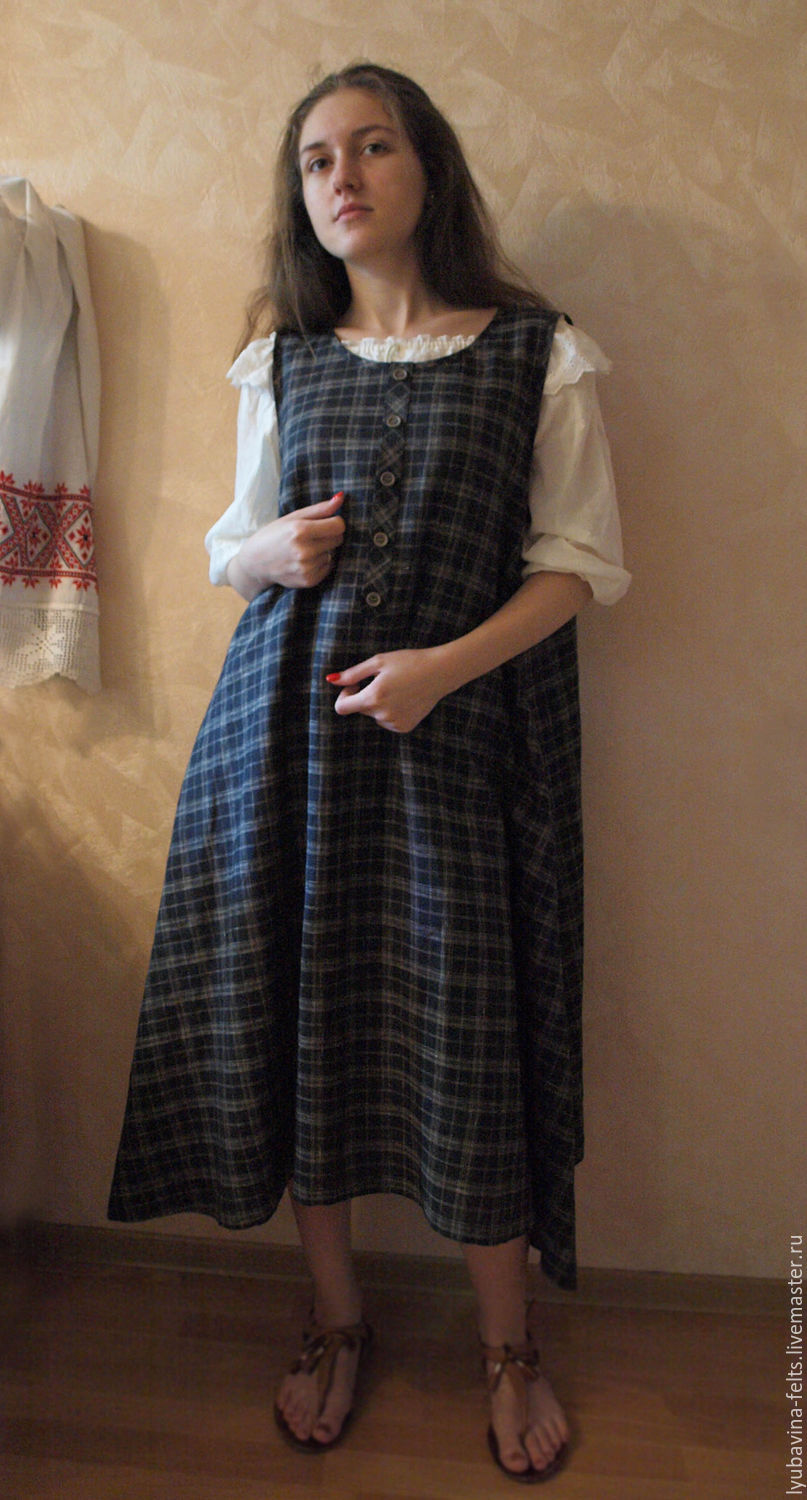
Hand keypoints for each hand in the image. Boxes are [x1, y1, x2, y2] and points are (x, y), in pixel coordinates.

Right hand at [233, 492, 344, 595]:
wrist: (255, 563)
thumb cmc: (274, 535)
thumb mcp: (293, 518)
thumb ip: (319, 509)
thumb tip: (341, 497)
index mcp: (300, 530)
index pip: (338, 526)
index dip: (334, 522)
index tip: (326, 522)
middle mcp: (304, 550)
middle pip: (338, 539)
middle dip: (329, 536)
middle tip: (312, 537)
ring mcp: (306, 567)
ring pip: (332, 554)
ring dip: (323, 551)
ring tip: (304, 550)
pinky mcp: (308, 580)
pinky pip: (327, 567)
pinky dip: (320, 564)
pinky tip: (304, 561)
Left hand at [326, 648, 449, 733]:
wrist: (440, 672)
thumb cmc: (409, 662)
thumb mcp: (379, 661)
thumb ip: (352, 673)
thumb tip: (331, 680)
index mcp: (373, 698)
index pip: (341, 708)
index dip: (344, 695)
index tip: (355, 684)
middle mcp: (382, 715)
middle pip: (360, 709)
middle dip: (364, 696)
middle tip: (381, 680)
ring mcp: (394, 723)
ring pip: (374, 715)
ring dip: (379, 704)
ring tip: (397, 688)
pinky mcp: (404, 727)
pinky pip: (387, 721)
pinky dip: (390, 711)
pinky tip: (404, 698)